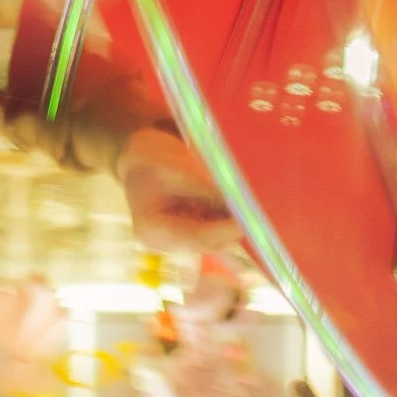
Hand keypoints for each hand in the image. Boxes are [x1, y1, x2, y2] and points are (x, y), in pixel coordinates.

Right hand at [119, 125, 239, 255]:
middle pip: (211, 242)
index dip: (228, 228)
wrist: (136, 154)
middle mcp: (166, 243)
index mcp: (153, 230)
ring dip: (235, 218)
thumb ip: (206, 186)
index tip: (252, 214)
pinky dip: (229, 213)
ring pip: (218, 236)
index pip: (198, 238)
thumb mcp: (176, 166)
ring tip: (249, 196)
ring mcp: (179, 239)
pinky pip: (217, 226)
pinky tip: (238, 197)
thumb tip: (240, 198)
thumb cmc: (149, 156)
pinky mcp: (191, 230)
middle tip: (259, 203)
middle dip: (235, 223)